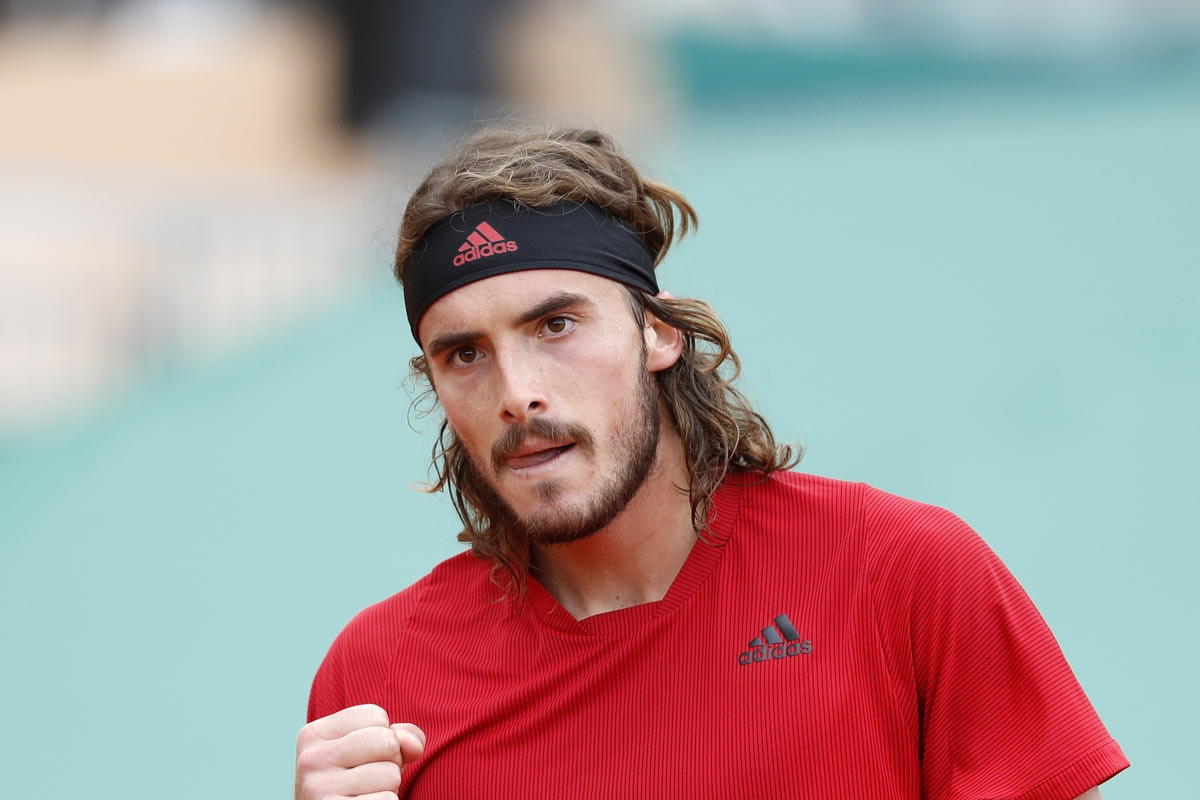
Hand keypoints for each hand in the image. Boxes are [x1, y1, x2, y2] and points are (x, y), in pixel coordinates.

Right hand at [295, 704, 425, 799]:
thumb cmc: (353, 786)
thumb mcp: (369, 752)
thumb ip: (396, 736)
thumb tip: (411, 745)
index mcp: (313, 734)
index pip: (375, 715)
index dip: (382, 737)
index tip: (361, 758)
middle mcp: (311, 760)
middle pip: (386, 741)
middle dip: (390, 762)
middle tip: (368, 780)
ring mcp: (319, 789)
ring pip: (391, 774)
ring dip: (389, 788)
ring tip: (365, 795)